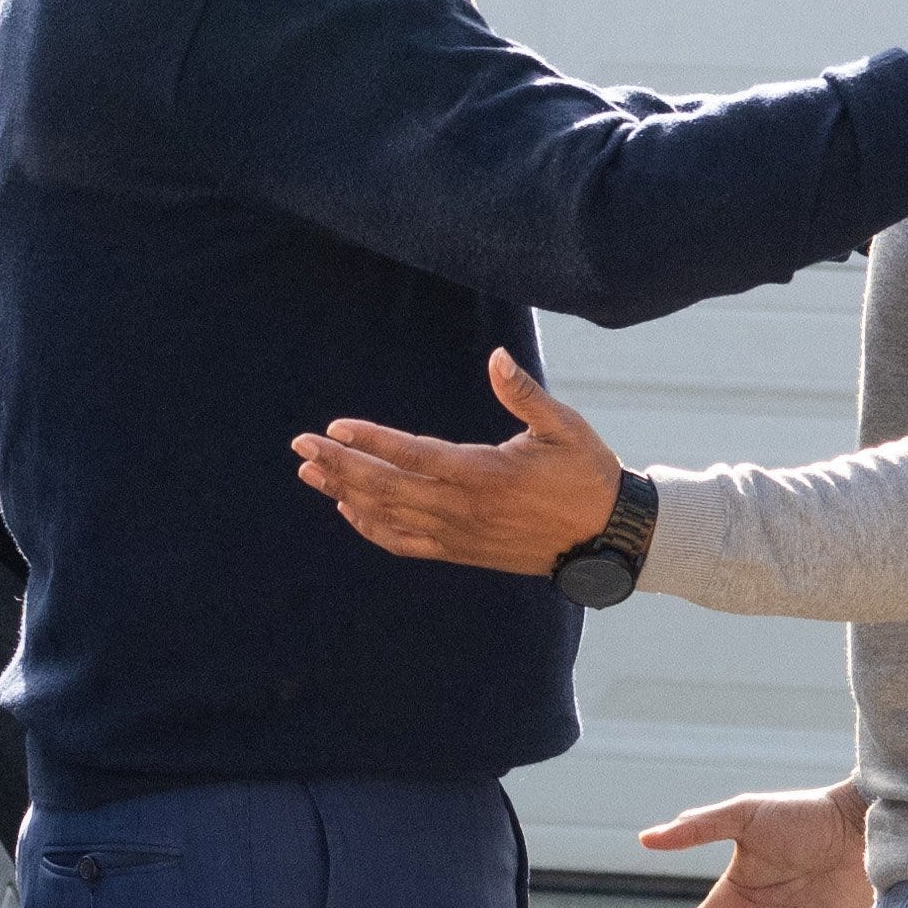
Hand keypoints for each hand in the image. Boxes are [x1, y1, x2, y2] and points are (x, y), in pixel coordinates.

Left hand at [297, 348, 620, 576]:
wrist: (607, 537)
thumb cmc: (586, 473)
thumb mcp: (564, 426)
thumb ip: (523, 394)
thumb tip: (497, 356)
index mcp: (484, 473)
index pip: (413, 456)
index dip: (372, 443)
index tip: (335, 428)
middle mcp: (462, 508)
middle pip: (385, 487)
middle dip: (338, 466)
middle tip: (300, 446)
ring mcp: (457, 534)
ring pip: (386, 516)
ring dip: (344, 492)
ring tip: (309, 472)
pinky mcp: (459, 551)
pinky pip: (403, 543)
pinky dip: (370, 527)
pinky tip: (347, 509)